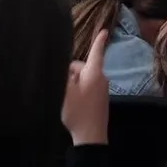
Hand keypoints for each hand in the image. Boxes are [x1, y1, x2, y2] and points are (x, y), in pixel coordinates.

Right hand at [62, 30, 109, 145]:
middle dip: (71, 71)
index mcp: (94, 73)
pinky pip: (87, 87)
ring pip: (84, 78)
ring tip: (64, 96)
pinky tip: (71, 102)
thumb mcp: (66, 91)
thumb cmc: (78, 111)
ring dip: (73, 82)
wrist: (91, 136)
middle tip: (60, 85)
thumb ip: (64, 75)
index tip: (105, 30)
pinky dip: (78, 90)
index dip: (99, 40)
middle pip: (83, 67)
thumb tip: (66, 66)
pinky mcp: (100, 99)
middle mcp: (101, 78)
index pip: (96, 52)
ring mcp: (102, 90)